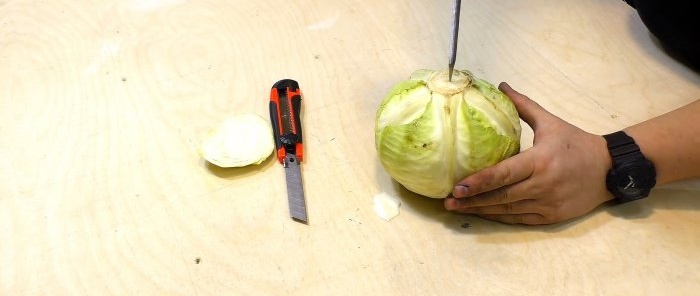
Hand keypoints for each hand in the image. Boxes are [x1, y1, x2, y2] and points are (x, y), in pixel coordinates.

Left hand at [444, 82, 614, 224]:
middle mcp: (543, 185)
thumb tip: (501, 85)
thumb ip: (523, 106)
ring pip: (508, 211)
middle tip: (447, 202)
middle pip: (501, 197)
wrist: (610, 169)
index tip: (456, 186)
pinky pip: (520, 220)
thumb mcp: (550, 122)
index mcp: (540, 160)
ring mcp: (548, 203)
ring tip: (458, 209)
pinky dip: (499, 218)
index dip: (478, 182)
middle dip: (472, 201)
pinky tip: (482, 214)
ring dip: (481, 211)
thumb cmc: (576, 143)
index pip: (503, 174)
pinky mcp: (552, 217)